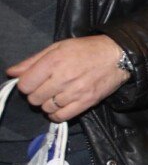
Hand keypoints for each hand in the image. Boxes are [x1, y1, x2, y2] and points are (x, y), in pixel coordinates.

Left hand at [6, 36, 129, 121]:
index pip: (25, 84)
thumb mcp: (58, 48)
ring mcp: (75, 92)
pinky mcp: (86, 102)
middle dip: (36, 95)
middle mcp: (63, 78)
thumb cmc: (87, 49)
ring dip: (47, 104)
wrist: (117, 56)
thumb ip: (33, 61)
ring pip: (46, 108)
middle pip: (34, 98)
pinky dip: (56, 114)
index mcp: (53, 61)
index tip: (33, 82)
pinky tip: (60, 106)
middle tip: (45, 89)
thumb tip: (11, 72)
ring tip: (55, 96)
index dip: (26, 85)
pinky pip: (62, 116)